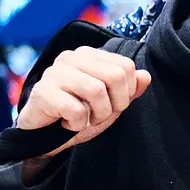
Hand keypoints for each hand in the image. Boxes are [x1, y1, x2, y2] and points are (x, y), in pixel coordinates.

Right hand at [17, 46, 150, 176]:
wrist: (43, 135)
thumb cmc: (77, 114)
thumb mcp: (109, 103)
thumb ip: (128, 89)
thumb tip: (146, 76)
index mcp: (88, 55)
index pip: (126, 66)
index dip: (127, 92)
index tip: (113, 105)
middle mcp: (71, 57)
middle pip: (115, 76)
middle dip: (115, 104)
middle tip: (100, 115)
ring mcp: (55, 72)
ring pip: (97, 91)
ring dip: (97, 115)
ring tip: (85, 120)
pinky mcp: (43, 91)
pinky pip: (75, 110)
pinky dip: (77, 124)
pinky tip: (67, 123)